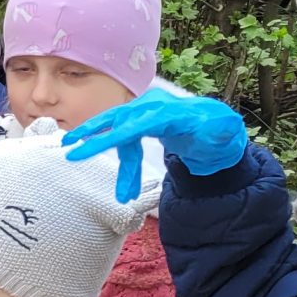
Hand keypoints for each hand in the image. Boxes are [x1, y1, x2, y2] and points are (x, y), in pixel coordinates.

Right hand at [63, 85, 249, 201]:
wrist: (215, 124)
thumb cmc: (218, 131)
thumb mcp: (225, 132)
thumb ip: (219, 132)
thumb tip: (211, 131)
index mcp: (167, 112)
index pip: (131, 126)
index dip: (105, 138)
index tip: (80, 150)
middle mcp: (151, 106)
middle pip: (118, 125)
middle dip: (96, 142)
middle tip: (71, 156)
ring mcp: (143, 111)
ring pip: (119, 135)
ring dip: (116, 162)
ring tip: (118, 190)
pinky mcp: (139, 119)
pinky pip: (124, 140)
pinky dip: (124, 162)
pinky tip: (127, 185)